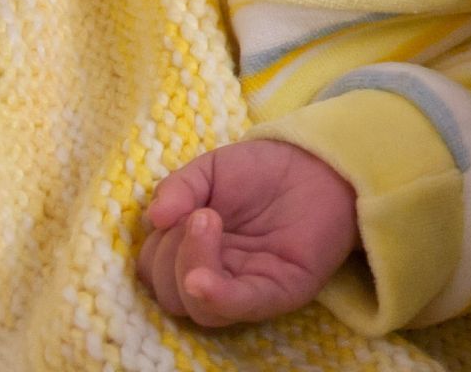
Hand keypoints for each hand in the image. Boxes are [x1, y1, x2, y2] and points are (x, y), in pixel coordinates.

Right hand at [138, 139, 357, 326]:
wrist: (317, 162)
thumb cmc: (262, 170)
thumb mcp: (209, 170)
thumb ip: (178, 188)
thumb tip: (153, 217)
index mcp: (193, 253)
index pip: (155, 272)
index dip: (156, 249)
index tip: (173, 214)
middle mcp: (217, 277)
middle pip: (171, 295)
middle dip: (172, 257)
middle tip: (199, 214)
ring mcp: (246, 288)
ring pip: (199, 307)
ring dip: (190, 266)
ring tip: (208, 219)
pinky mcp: (278, 292)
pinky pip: (241, 307)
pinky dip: (216, 297)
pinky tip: (201, 278)